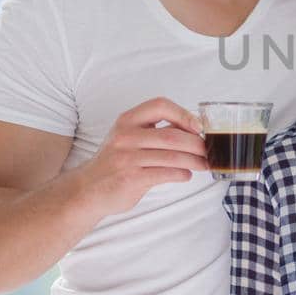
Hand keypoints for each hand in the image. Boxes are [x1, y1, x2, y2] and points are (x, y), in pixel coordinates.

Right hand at [78, 98, 207, 215]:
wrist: (87, 189)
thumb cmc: (116, 161)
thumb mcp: (128, 138)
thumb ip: (154, 131)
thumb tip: (193, 130)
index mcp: (127, 121)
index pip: (160, 105)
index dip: (183, 114)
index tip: (198, 126)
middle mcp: (125, 136)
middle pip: (172, 136)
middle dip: (196, 144)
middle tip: (208, 150)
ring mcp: (127, 158)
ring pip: (172, 157)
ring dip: (194, 161)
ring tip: (204, 164)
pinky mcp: (130, 178)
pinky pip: (165, 174)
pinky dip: (181, 174)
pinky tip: (186, 175)